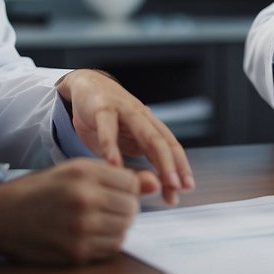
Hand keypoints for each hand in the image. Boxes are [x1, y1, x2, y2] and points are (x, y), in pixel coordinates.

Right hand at [0, 159, 158, 264]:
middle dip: (124, 208)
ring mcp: (81, 228)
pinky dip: (107, 242)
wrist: (3, 216)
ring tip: (98, 220)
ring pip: (124, 229)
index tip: (113, 190)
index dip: (126, 187)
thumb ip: (117, 175)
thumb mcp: (75, 170)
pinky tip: (91, 233)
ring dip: (117, 226)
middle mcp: (84, 199)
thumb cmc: (41, 189)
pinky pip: (111, 248)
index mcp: (84, 173)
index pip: (131, 183)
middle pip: (132, 207)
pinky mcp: (77, 252)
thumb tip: (155, 183)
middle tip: (106, 207)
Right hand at [57, 69, 193, 203]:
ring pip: (145, 133)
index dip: (180, 167)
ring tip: (156, 182)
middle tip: (177, 188)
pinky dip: (111, 146)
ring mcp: (124, 111)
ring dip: (155, 157)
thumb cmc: (107, 120)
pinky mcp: (102, 108)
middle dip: (172, 166)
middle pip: (163, 142)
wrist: (86, 84)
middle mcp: (143, 117)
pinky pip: (108, 128)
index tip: (186, 188)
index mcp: (150, 125)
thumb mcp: (124, 143)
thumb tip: (152, 188)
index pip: (171, 147)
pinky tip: (113, 164)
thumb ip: (136, 162)